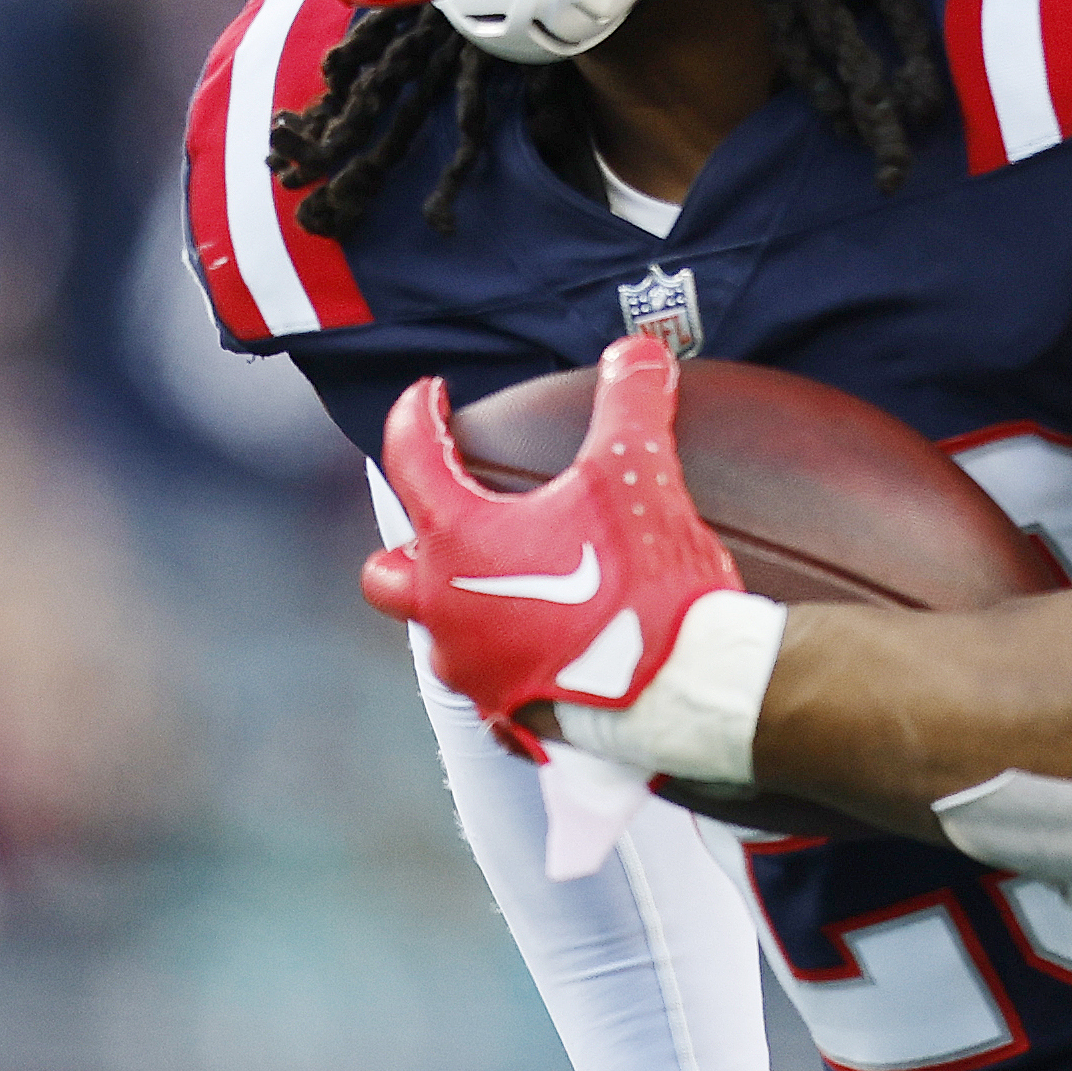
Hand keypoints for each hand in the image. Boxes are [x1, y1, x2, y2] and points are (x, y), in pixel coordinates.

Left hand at [365, 337, 739, 758]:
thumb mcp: (637, 474)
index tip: (429, 400)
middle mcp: (448, 611)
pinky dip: (507, 660)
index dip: (418, 417)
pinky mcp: (512, 718)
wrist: (684, 689)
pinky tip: (547, 648)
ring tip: (506, 589)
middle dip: (408, 545)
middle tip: (447, 525)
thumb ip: (631, 403)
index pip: (411, 459)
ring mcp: (476, 671)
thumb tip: (639, 353)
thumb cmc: (644, 584)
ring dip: (459, 607)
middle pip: (387, 572)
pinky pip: (489, 686)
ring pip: (438, 634)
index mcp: (460, 543)